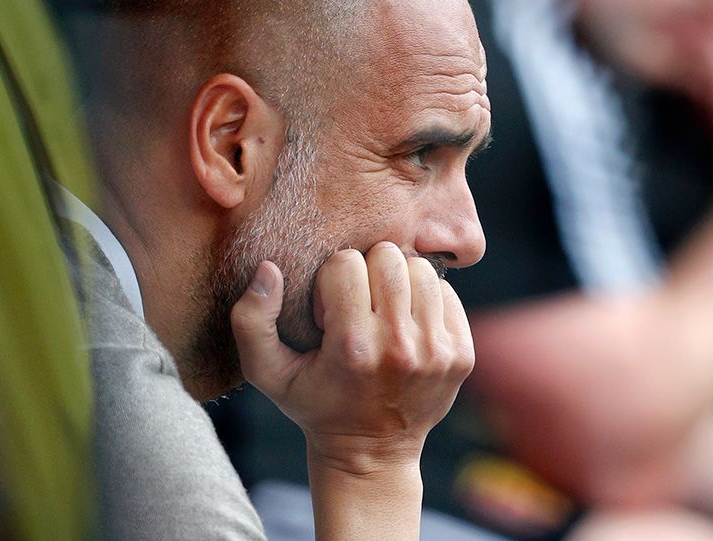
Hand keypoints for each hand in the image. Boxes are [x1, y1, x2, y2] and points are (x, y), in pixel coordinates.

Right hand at [229, 242, 474, 475]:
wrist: (371, 455)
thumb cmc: (315, 405)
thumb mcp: (268, 373)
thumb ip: (251, 321)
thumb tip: (268, 269)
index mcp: (353, 348)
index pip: (346, 263)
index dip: (331, 283)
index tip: (330, 315)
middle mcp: (400, 347)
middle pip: (389, 257)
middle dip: (368, 273)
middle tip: (359, 307)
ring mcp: (437, 351)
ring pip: (421, 269)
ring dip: (399, 283)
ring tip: (384, 313)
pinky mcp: (461, 354)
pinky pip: (447, 292)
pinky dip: (427, 300)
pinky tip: (408, 325)